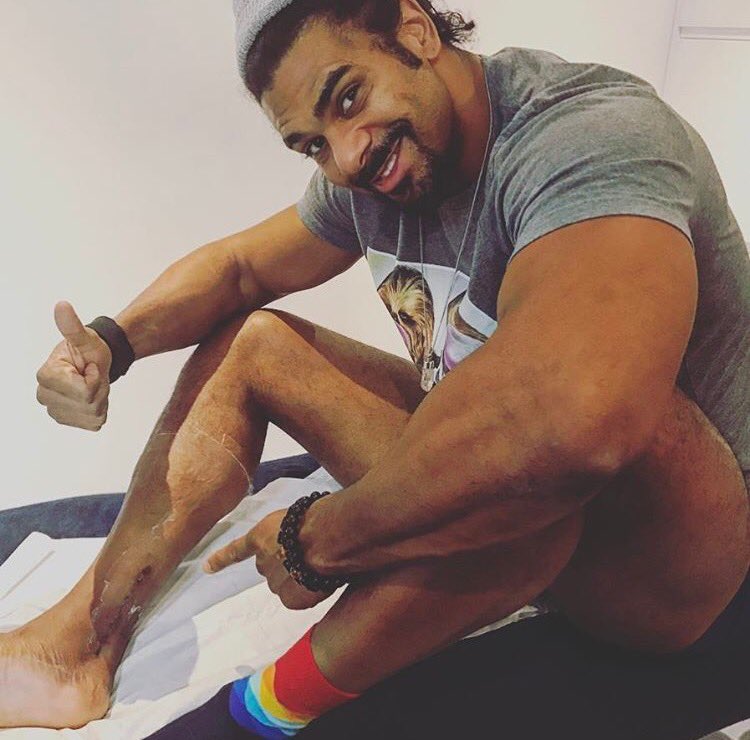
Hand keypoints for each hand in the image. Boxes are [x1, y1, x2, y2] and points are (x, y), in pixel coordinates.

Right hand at [35, 301, 112, 430]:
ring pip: (93, 414)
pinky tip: (93, 397)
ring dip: (101, 399)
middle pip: (89, 404)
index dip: (94, 377)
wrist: (93, 362)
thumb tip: (62, 306)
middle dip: (99, 388)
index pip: (84, 390)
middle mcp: (45, 396)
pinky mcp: (69, 421)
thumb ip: (72, 326)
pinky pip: (96, 423)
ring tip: (92, 385)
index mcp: (45, 376)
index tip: (87, 366)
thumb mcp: (85, 337)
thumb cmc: (87, 350)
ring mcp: (56, 411)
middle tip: (91, 375)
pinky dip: (101, 410)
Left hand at [203, 509, 330, 609]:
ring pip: (287, 585)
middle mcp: (263, 561)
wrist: (322, 537)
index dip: (221, 560)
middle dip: (285, 565)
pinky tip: (321, 579)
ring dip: (299, 579)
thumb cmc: (313, 519)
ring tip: (318, 565)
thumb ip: (288, 530)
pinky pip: (301, 597)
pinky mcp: (290, 598)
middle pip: (272, 569)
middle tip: (307, 555)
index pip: (237, 550)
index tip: (206, 568)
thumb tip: (301, 541)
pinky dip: (310, 592)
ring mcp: (275, 581)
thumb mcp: (293, 516)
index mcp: (261, 536)